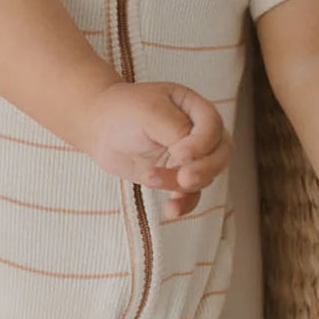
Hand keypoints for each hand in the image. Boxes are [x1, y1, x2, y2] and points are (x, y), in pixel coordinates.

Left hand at [80, 80, 230, 219]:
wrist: (97, 127)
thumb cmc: (121, 111)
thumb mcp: (149, 112)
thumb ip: (176, 130)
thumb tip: (192, 157)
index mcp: (193, 107)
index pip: (214, 127)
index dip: (202, 144)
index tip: (179, 153)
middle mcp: (196, 132)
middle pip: (221, 155)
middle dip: (205, 169)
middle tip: (184, 178)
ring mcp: (188, 156)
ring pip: (205, 177)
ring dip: (182, 184)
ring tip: (152, 178)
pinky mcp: (175, 175)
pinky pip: (190, 195)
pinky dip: (183, 205)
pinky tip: (171, 210)